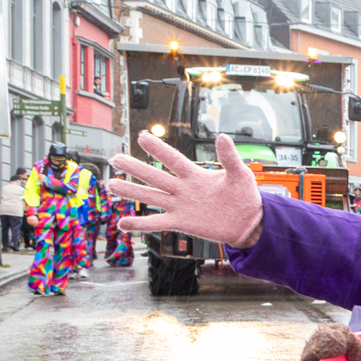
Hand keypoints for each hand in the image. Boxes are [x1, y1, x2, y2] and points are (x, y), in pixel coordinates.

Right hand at [111, 132, 264, 246]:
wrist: (249, 222)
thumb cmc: (245, 196)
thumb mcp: (240, 174)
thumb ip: (230, 157)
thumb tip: (222, 136)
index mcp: (195, 175)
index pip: (173, 159)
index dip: (158, 149)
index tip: (142, 136)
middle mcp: (183, 189)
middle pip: (155, 176)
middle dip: (135, 168)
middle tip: (115, 158)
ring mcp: (180, 206)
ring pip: (151, 197)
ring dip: (131, 192)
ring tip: (112, 185)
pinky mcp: (182, 222)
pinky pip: (158, 222)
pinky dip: (140, 224)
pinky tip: (122, 224)